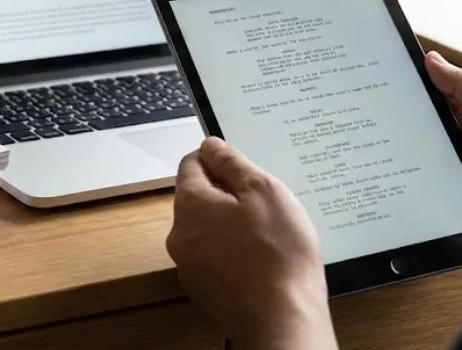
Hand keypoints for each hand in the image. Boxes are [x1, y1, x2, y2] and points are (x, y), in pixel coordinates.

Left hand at [167, 137, 336, 349]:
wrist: (281, 317)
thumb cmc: (277, 252)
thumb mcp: (263, 190)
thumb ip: (232, 162)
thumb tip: (210, 145)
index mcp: (190, 204)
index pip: (190, 164)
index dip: (216, 158)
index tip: (241, 165)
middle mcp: (179, 234)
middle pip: (197, 198)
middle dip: (226, 194)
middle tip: (263, 204)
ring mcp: (188, 265)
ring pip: (205, 230)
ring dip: (229, 225)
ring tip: (266, 234)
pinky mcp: (202, 290)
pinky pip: (213, 259)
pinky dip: (231, 254)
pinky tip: (259, 260)